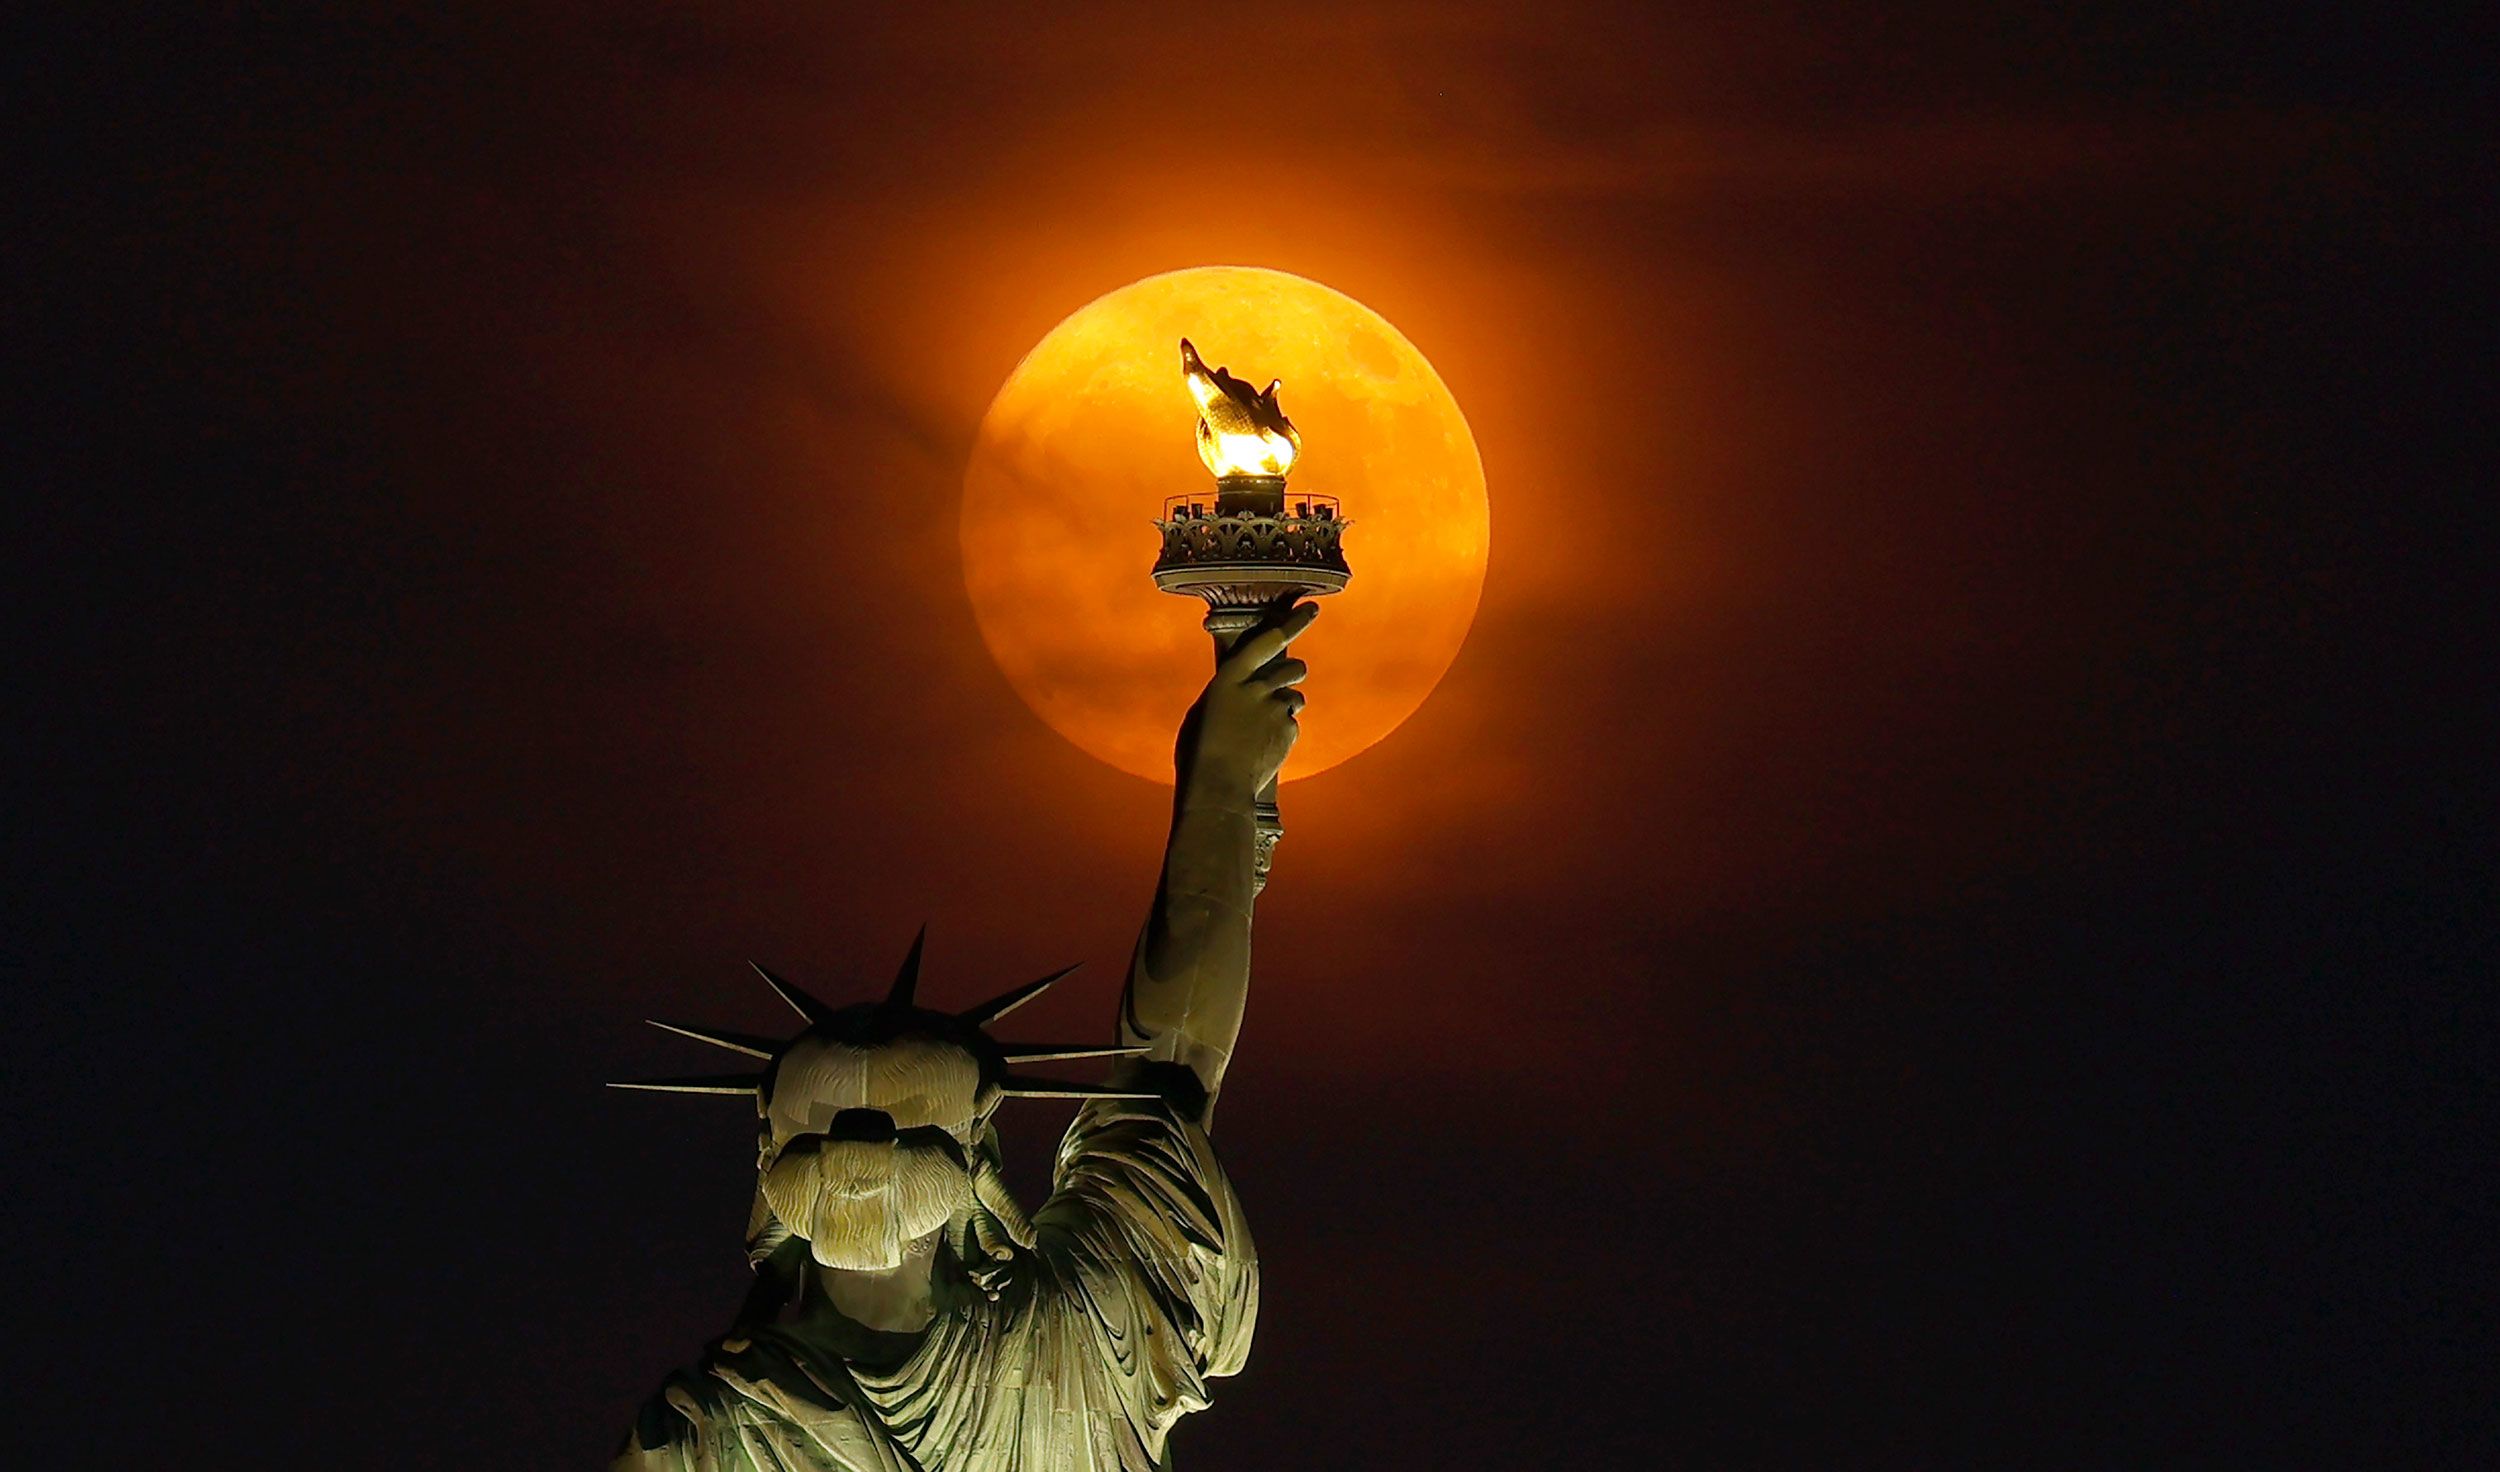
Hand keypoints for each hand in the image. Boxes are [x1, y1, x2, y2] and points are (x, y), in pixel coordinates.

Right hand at [1175, 601, 1318, 798]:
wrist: (1219, 786)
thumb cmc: (1199, 750)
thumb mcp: (1203, 711)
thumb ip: (1226, 692)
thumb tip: (1238, 685)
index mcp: (1230, 677)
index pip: (1268, 640)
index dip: (1293, 622)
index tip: (1310, 609)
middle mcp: (1257, 688)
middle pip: (1293, 667)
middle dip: (1293, 671)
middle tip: (1288, 679)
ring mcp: (1276, 709)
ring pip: (1295, 697)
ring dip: (1285, 705)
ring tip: (1263, 727)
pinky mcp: (1288, 731)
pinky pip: (1291, 724)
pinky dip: (1281, 733)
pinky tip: (1263, 748)